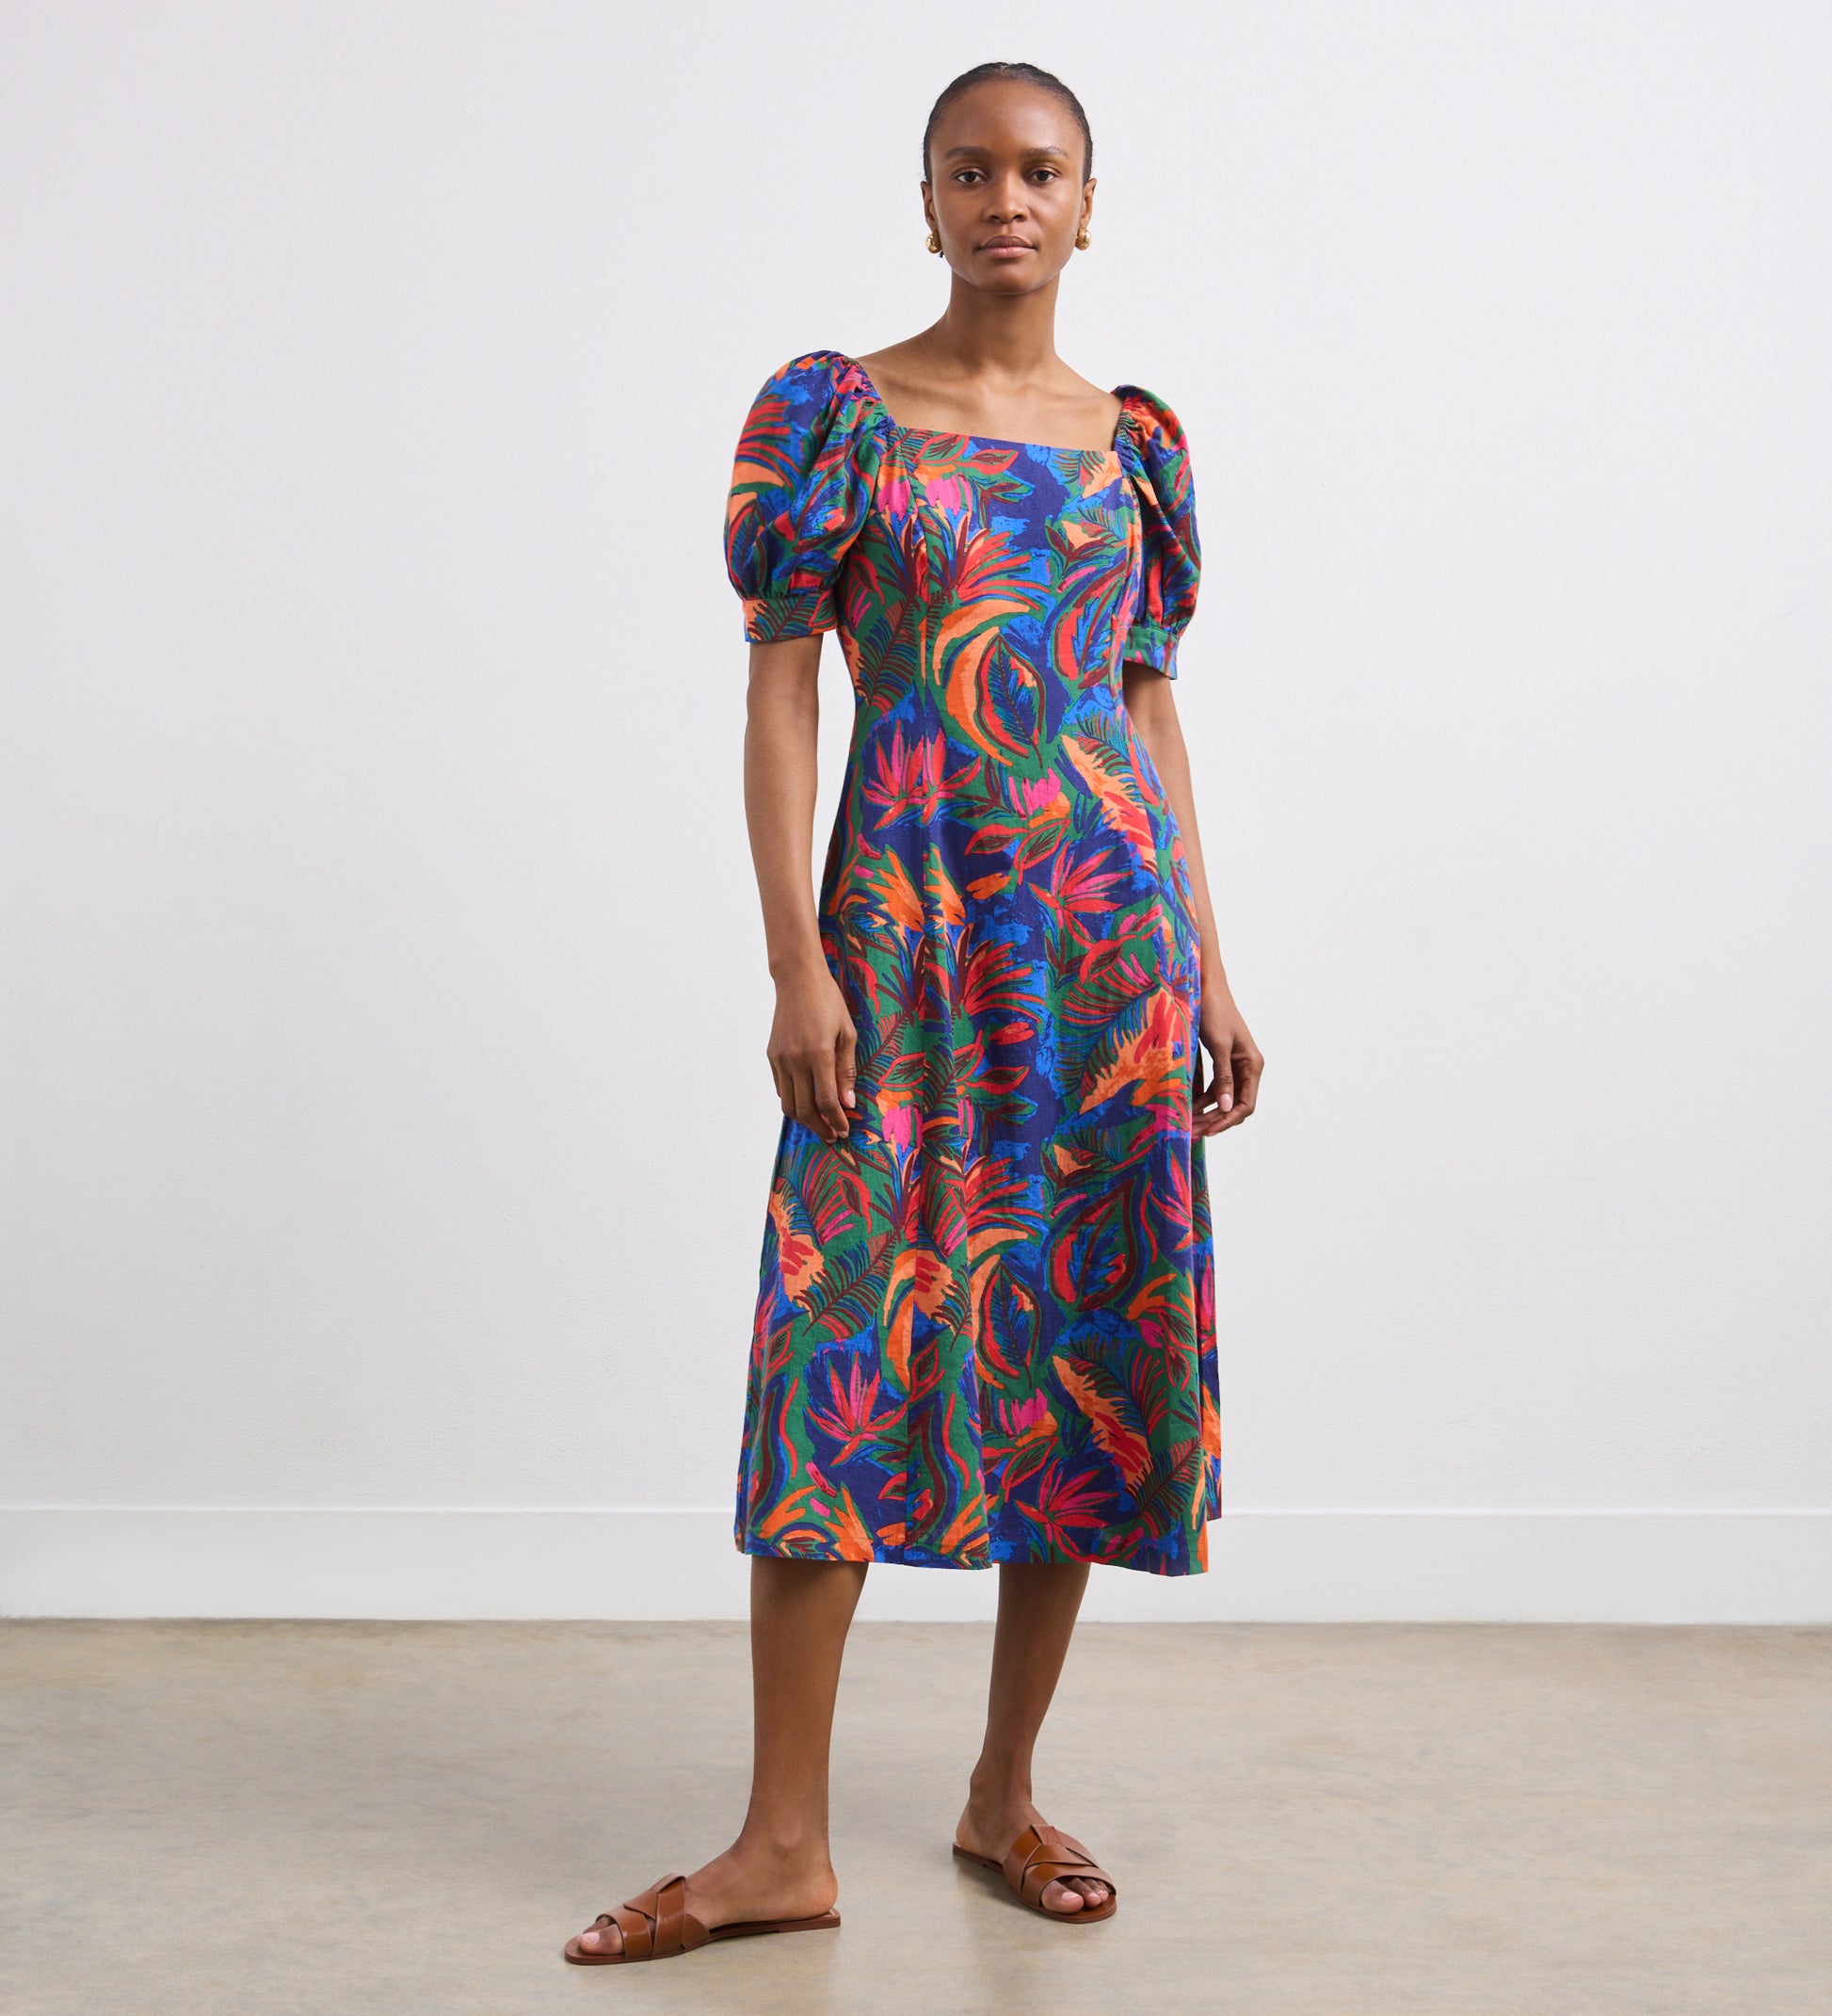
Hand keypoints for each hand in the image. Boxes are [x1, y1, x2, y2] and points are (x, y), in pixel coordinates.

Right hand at [767, 961, 857, 1143]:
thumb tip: (848, 1103)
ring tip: (820, 1124)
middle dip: (820, 1128)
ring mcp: (780, 1059)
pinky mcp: (771, 1055)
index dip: (836, 1120)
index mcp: (818, 1054)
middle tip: (833, 1135)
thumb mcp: (847, 1034)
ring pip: (788, 1103)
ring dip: (804, 1120)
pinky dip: (793, 1101)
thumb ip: (846, 1070)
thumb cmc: (828, 1003)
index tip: (845, 1130)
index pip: (826, 1101)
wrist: (798, 981)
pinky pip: (781, 1088)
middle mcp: (795, 1060)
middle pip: (804, 1109)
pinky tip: (807, 1102)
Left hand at [1193, 989, 1262, 1137]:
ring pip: (1222, 1099)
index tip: (1208, 1130)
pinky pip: (1214, 1088)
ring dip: (1205, 1112)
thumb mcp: (1219, 1046)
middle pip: (1234, 1106)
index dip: (1228, 1121)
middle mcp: (1247, 1068)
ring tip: (1186, 1124)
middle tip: (1191, 1132)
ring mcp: (1234, 1066)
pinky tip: (1186, 1107)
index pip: (1245, 1104)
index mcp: (1252, 1065)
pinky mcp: (1221, 1062)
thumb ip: (1224, 1076)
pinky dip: (1201, 1099)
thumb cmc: (1215, 1011)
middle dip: (1214, 1120)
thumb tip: (1228, 1108)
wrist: (1206, 987)